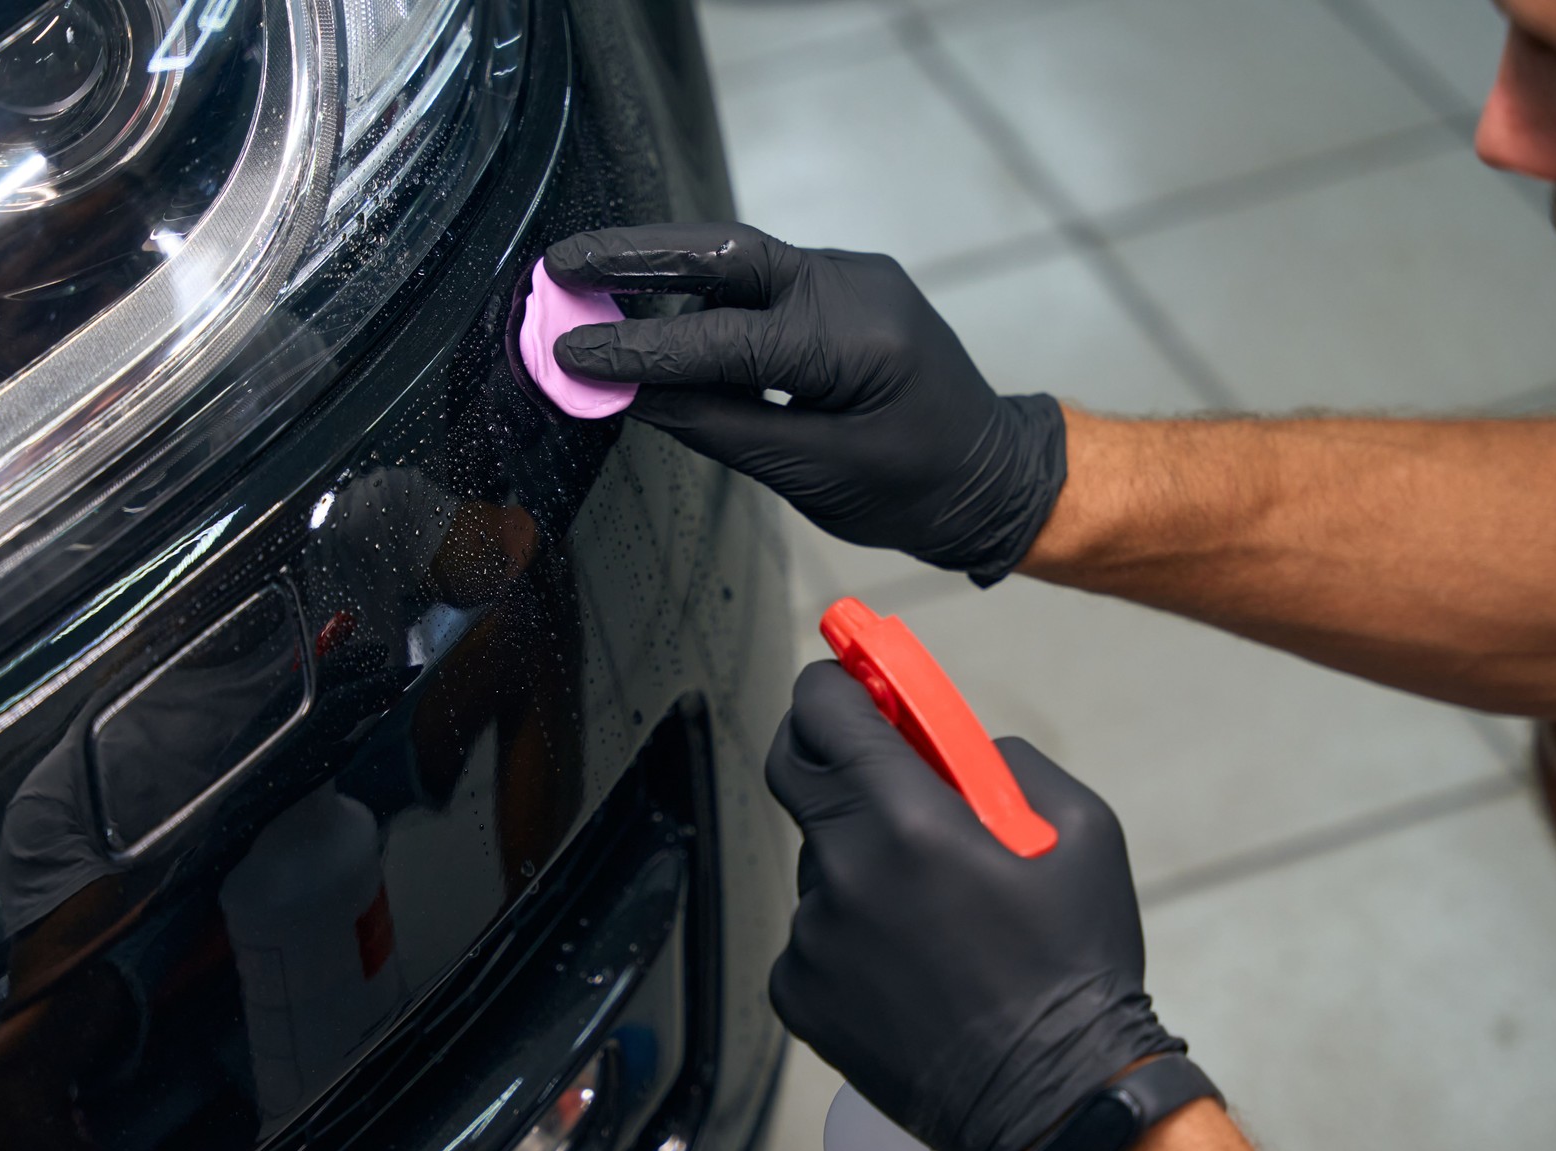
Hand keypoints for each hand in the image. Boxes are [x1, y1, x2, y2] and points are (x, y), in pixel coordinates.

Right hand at [544, 223, 1066, 582]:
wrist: (995, 476)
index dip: (638, 348)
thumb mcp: (816, 474)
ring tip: (587, 287)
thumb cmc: (919, 490)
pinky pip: (761, 285)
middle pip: (725, 254)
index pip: (723, 339)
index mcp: (856, 340)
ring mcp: (851, 278)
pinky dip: (704, 301)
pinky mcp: (843, 289)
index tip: (570, 351)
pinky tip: (655, 315)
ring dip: (664, 276)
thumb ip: (722, 427)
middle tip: (560, 264)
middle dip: (637, 256)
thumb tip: (634, 396)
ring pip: (738, 264)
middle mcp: (853, 286)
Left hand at [764, 661, 1186, 1150]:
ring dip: (858, 859)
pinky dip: (850, 932)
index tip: (849, 680)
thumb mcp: (1083, 831)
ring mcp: (813, 936)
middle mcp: (844, 870)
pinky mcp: (799, 993)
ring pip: (819, 861)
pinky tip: (910, 965)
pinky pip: (813, 933)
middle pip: (793, 768)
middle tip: (870, 760)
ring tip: (931, 910)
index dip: (834, 684)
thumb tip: (956, 748)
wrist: (1056, 1100)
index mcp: (908, 820)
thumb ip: (1008, 764)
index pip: (824, 710)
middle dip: (826, 748)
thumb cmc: (1077, 969)